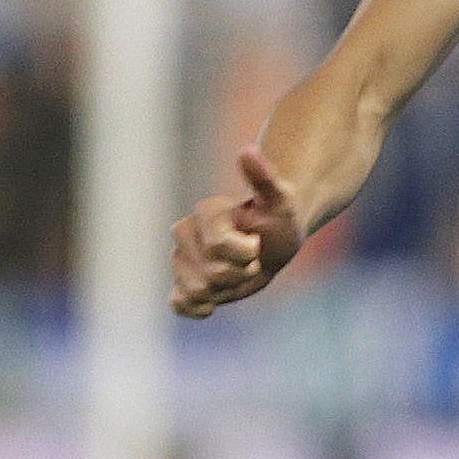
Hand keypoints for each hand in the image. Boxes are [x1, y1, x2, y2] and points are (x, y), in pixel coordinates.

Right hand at [170, 146, 305, 317]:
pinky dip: (195, 308)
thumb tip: (249, 150)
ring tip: (239, 274)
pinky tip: (213, 305)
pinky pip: (178, 303)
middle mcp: (185, 234)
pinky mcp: (184, 283)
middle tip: (253, 260)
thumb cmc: (279, 218)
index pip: (219, 246)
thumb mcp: (281, 199)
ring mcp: (182, 259)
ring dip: (227, 291)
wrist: (275, 240)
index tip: (257, 244)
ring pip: (198, 290)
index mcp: (204, 213)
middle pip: (212, 273)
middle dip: (241, 273)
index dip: (247, 253)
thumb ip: (264, 177)